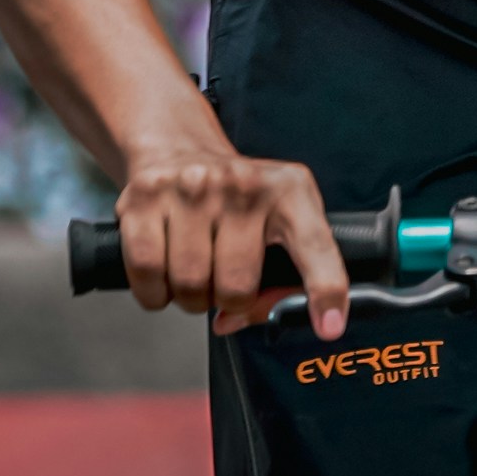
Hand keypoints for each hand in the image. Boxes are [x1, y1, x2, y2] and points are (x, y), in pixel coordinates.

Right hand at [114, 137, 348, 339]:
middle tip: (224, 282)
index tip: (330, 326)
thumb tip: (232, 321)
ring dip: (191, 297)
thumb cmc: (236, 200)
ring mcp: (193, 187)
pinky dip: (154, 292)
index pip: (314, 246)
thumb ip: (274, 280)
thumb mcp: (276, 222)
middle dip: (228, 301)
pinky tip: (164, 271)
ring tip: (196, 271)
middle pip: (236, 287)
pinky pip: (147, 274)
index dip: (325, 290)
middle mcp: (244, 184)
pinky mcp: (146, 198)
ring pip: (190, 286)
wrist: (180, 149)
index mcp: (290, 191)